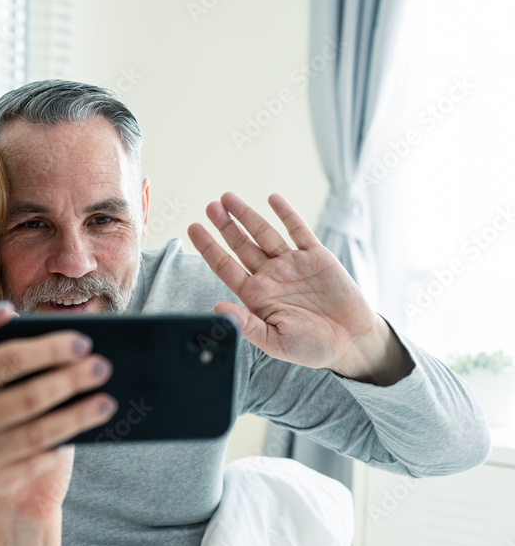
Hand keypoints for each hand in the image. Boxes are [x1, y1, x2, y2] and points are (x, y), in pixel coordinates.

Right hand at [0, 298, 114, 516]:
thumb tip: (8, 310)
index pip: (8, 361)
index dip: (49, 350)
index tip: (83, 342)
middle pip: (30, 400)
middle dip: (72, 382)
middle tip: (104, 368)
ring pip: (38, 437)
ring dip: (78, 419)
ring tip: (107, 402)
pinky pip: (32, 466)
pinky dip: (58, 448)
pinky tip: (79, 431)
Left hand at [187, 193, 410, 382]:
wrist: (352, 342)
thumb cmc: (311, 347)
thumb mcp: (275, 342)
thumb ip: (247, 325)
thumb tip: (217, 309)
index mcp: (255, 295)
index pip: (224, 266)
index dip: (208, 247)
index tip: (193, 228)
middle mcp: (270, 276)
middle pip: (240, 244)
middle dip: (225, 225)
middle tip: (209, 206)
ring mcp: (292, 264)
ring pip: (264, 233)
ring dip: (247, 215)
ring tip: (228, 197)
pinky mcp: (317, 257)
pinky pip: (298, 230)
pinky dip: (286, 214)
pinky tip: (273, 199)